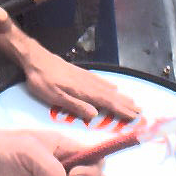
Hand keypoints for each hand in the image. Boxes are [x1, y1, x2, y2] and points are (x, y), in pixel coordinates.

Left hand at [21, 44, 139, 122]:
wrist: (35, 58)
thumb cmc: (42, 80)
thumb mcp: (55, 96)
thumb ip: (75, 106)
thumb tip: (95, 115)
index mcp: (83, 91)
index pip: (106, 103)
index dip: (121, 110)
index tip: (134, 117)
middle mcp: (87, 83)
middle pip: (110, 96)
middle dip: (125, 105)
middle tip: (140, 113)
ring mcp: (84, 76)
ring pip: (107, 88)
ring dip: (120, 96)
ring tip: (132, 102)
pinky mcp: (79, 72)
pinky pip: (99, 80)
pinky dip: (109, 85)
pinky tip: (113, 87)